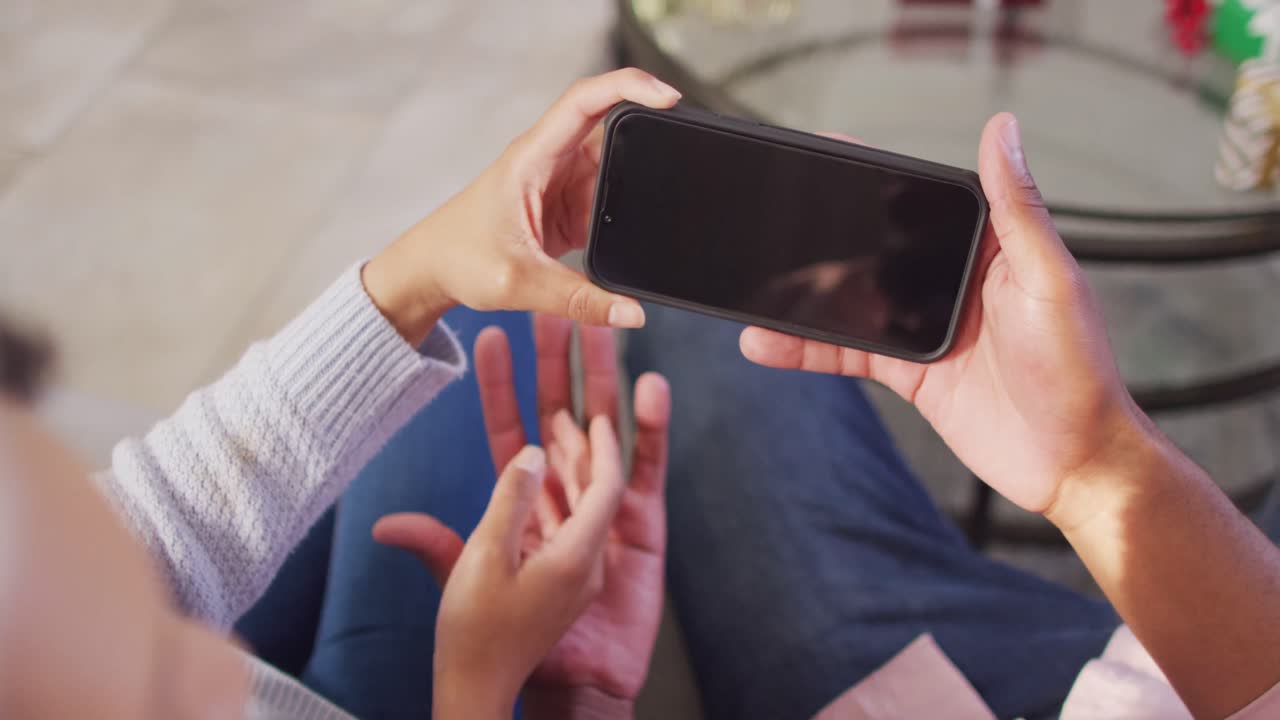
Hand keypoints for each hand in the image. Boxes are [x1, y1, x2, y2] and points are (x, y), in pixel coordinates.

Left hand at [362, 69, 681, 345]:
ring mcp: (559, 183)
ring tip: (655, 205)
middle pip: (609, 131)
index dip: (628, 86)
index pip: (584, 100)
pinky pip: (606, 200)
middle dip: (644, 141)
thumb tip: (631, 313)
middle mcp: (548, 161)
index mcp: (532, 157)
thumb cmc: (458, 259)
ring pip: (614, 169)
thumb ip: (579, 301)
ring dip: (633, 186)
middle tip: (678, 160)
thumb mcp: (520, 283)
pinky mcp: (565, 208)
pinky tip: (633, 229)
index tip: (667, 97)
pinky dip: (623, 213)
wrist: (430, 272)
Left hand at [374, 315, 671, 718]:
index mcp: (523, 497)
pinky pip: (646, 468)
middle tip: (557, 307)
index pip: (511, 427)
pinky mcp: (642, 522)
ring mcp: (605, 503)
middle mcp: (565, 491)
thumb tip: (387, 526)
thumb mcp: (470, 581)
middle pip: (563, 411)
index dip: (503, 384)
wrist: (573, 678)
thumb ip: (436, 546)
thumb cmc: (517, 633)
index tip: (494, 338)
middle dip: (560, 362)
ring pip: (607, 426)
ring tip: (605, 328)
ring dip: (605, 379)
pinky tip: (649, 389)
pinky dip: (649, 429)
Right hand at [374, 427, 624, 718]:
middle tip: (570, 404)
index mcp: (575, 558)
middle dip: (584, 442)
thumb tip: (530, 453)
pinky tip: (538, 469)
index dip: (600, 446)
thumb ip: (510, 501)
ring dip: (566, 463)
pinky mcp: (553, 579)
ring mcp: (570, 572)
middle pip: (593, 487)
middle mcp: (583, 563)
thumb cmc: (476, 636)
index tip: (593, 413)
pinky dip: (550, 492)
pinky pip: (561, 523)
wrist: (476, 692)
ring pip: (576, 504)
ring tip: (554, 420)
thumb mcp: (483, 562)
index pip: (605, 487)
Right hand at [739, 114, 1143, 527]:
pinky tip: (770, 344)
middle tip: (770, 226)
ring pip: (850, 303)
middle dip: (821, 240)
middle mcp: (952, 280)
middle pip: (873, 250)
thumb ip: (1017, 208)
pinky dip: (806, 349)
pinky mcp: (909, 373)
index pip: (920, 200)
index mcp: (989, 246)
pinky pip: (847, 353)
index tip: (827, 155)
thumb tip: (1002, 130)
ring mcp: (925, 327)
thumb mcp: (1048, 279)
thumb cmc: (1079, 369)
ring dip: (802, 301)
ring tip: (756, 295)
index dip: (874, 178)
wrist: (1072, 463)